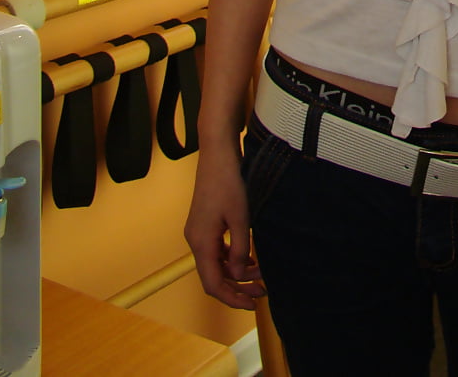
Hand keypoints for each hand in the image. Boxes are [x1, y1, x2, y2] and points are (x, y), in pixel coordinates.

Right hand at [184, 141, 265, 310]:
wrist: (217, 153)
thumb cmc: (228, 181)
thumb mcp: (240, 216)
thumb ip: (239, 248)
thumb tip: (238, 275)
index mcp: (201, 241)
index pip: (212, 283)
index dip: (231, 298)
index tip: (251, 305)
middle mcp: (195, 240)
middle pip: (214, 275)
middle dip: (238, 287)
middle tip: (262, 292)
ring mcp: (199, 231)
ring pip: (217, 263)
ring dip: (237, 272)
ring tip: (261, 275)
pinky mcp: (205, 223)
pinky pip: (217, 249)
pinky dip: (233, 257)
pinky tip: (250, 258)